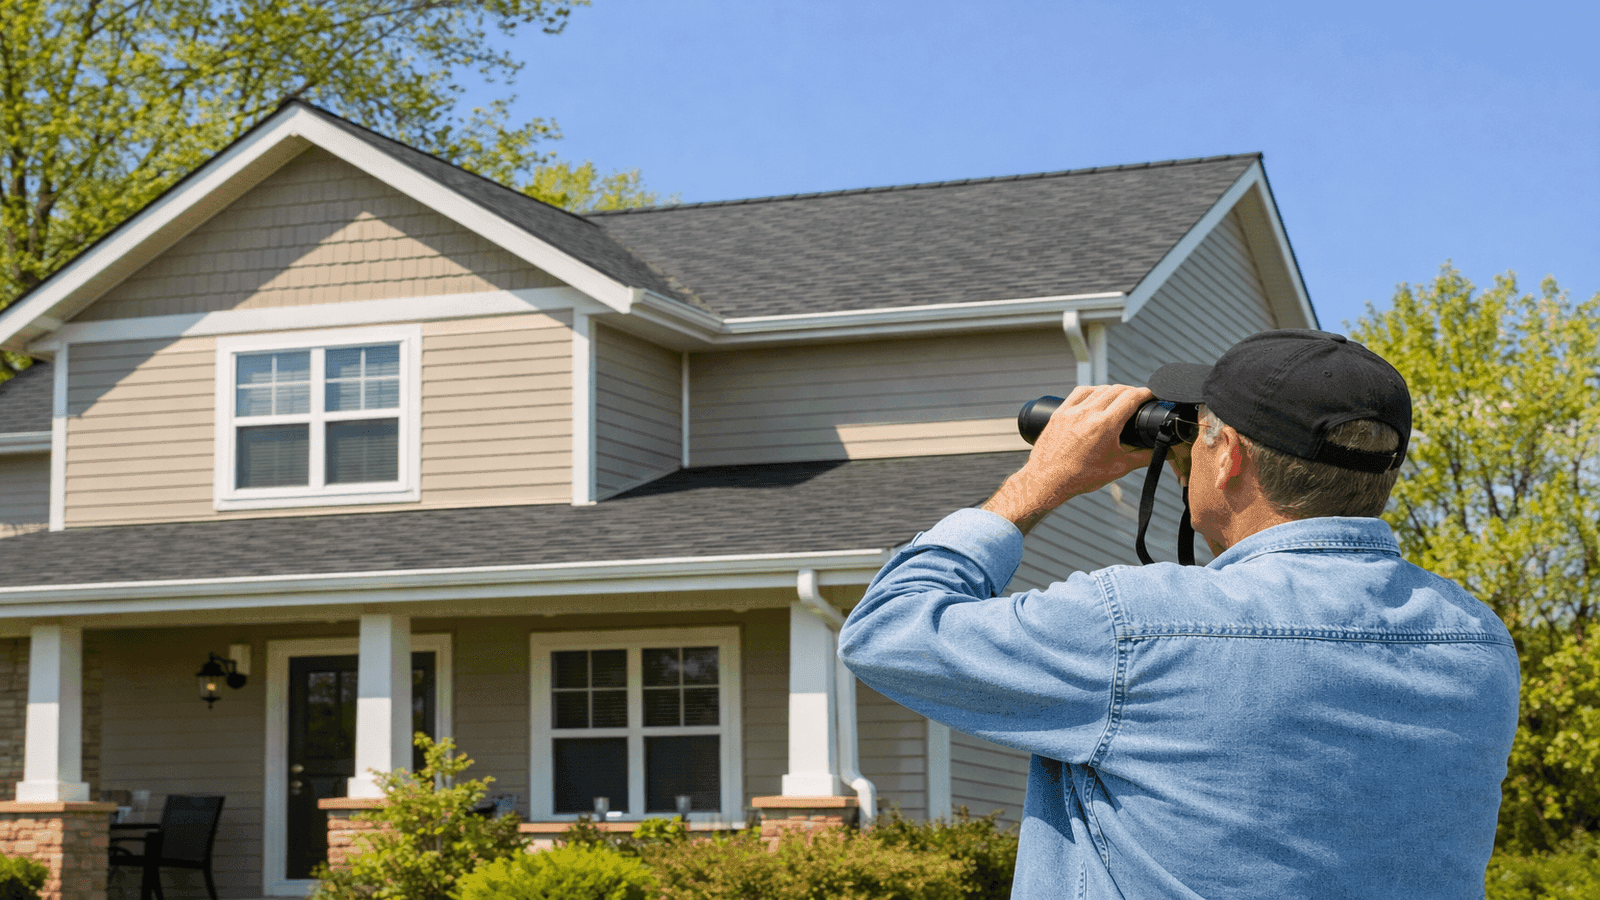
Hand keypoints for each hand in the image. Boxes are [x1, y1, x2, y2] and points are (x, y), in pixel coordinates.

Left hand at [984, 385, 1154, 531]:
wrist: (1046, 481)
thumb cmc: (1079, 477)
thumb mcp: (1117, 468)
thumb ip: (1143, 458)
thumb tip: (1165, 452)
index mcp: (1104, 425)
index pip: (1131, 397)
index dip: (1145, 393)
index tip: (1152, 395)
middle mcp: (1087, 414)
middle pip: (1116, 389)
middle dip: (1131, 391)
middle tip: (1138, 399)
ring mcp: (1071, 411)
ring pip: (1097, 388)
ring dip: (1112, 390)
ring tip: (1119, 399)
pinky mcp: (1059, 413)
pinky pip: (1078, 392)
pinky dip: (1091, 391)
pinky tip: (1096, 397)